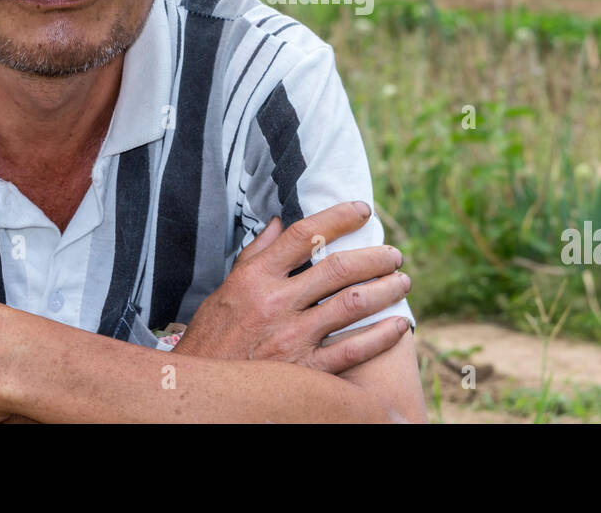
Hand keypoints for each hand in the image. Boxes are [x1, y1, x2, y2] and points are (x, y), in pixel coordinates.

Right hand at [175, 201, 411, 372]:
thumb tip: (278, 223)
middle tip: (393, 254)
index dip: (338, 217)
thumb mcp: (226, 289)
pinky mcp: (304, 371)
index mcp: (255, 278)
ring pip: (351, 303)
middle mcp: (275, 303)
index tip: (362, 210)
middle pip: (337, 267)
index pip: (303, 235)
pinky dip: (380, 336)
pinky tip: (398, 326)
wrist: (198, 391)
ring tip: (402, 282)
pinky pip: (351, 350)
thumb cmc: (212, 338)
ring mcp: (291, 337)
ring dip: (385, 289)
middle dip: (374, 257)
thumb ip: (255, 255)